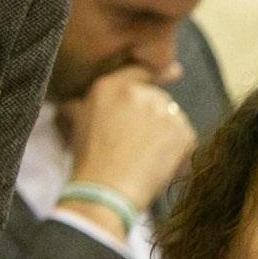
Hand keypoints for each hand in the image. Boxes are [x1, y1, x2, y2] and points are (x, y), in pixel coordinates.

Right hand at [61, 66, 197, 214]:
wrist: (108, 188)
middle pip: (157, 98)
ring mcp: (165, 111)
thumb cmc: (88, 159)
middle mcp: (141, 92)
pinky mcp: (184, 132)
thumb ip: (81, 105)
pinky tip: (159, 165)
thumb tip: (72, 104)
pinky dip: (177, 151)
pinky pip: (185, 138)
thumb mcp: (75, 124)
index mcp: (112, 86)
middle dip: (152, 116)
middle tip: (138, 142)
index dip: (159, 73)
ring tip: (146, 158)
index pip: (140, 71)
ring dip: (165, 133)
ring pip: (172, 118)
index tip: (174, 72)